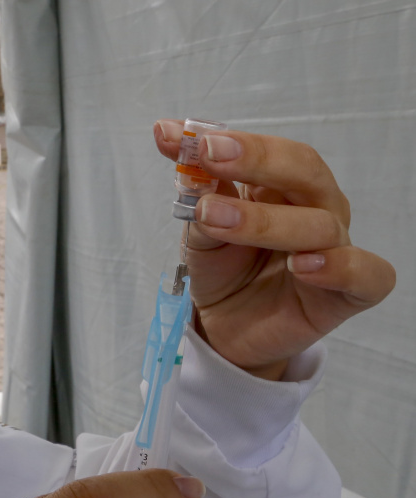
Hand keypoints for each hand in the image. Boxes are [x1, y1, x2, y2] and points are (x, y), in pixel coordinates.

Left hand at [154, 120, 395, 378]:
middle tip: (211, 156)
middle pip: (305, 171)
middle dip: (256, 158)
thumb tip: (168, 134)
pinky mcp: (347, 294)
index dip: (233, 141)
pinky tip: (302, 265)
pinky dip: (340, 267)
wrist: (226, 327)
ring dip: (265, 220)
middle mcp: (315, 208)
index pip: (270, 150)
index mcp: (282, 185)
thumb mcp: (201, 225)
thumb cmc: (223, 268)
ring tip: (215, 219)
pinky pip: (366, 275)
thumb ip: (197, 186)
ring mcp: (335, 249)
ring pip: (320, 225)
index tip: (188, 139)